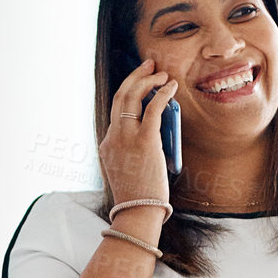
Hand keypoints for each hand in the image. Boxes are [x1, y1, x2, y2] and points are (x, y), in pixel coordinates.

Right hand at [99, 56, 178, 207]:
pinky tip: (170, 87)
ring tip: (161, 73)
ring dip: (147, 80)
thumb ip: (134, 152)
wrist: (137, 212)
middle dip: (135, 76)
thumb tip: (155, 135)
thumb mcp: (128, 171)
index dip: (130, 91)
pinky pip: (152, 108)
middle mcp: (113, 137)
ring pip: (132, 96)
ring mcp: (126, 139)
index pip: (116, 111)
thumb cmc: (139, 197)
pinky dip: (162, 93)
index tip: (142, 81)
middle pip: (120, 96)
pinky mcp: (144, 141)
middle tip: (149, 65)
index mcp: (107, 144)